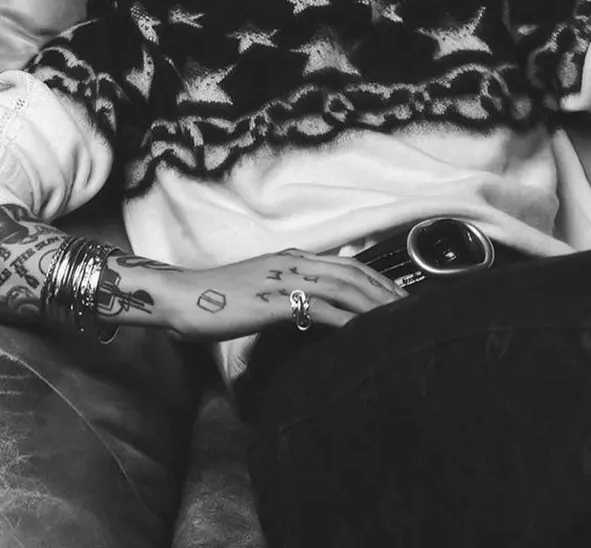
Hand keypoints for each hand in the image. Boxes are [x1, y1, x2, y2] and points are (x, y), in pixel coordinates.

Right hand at [164, 247, 408, 341]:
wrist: (179, 296)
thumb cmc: (213, 298)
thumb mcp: (256, 289)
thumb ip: (282, 292)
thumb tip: (305, 308)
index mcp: (289, 258)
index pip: (345, 264)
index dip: (376, 279)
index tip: (398, 297)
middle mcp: (291, 263)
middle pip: (352, 273)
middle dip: (384, 291)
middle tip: (410, 312)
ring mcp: (282, 280)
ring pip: (341, 287)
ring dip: (373, 304)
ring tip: (396, 321)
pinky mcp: (271, 302)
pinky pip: (317, 308)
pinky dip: (344, 319)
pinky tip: (361, 332)